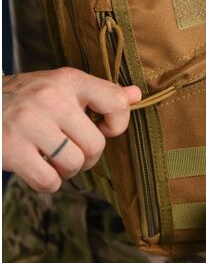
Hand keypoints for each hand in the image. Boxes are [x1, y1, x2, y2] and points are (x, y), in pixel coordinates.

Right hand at [2, 67, 141, 192]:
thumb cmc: (26, 98)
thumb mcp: (61, 86)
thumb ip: (99, 93)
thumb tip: (137, 95)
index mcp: (68, 80)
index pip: (116, 102)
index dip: (117, 125)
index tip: (104, 129)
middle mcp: (51, 98)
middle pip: (96, 145)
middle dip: (88, 157)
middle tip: (72, 151)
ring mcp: (29, 123)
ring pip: (74, 164)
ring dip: (67, 170)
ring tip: (52, 158)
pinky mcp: (11, 149)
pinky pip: (49, 181)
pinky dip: (47, 182)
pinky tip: (37, 167)